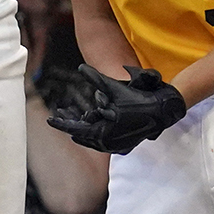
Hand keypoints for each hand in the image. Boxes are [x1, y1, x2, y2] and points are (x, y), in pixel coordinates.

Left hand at [47, 64, 186, 154]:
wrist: (164, 109)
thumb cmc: (139, 98)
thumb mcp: (115, 87)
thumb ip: (96, 78)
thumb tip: (81, 68)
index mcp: (104, 131)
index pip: (75, 129)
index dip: (61, 123)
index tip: (49, 119)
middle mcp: (109, 142)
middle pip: (81, 134)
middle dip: (69, 122)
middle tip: (59, 113)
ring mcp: (116, 146)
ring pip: (90, 138)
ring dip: (80, 126)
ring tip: (71, 114)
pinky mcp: (123, 145)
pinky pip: (101, 140)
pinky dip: (92, 131)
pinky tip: (88, 120)